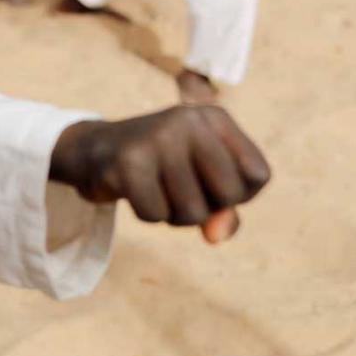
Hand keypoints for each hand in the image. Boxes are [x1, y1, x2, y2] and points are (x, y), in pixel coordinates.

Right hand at [50, 104, 270, 241]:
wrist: (96, 150)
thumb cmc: (162, 167)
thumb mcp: (203, 180)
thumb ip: (225, 210)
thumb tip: (215, 237)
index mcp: (215, 118)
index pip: (258, 176)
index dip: (237, 193)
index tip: (209, 180)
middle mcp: (189, 120)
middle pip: (228, 195)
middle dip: (206, 207)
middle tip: (180, 188)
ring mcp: (158, 138)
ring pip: (193, 212)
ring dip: (174, 215)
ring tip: (157, 188)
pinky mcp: (128, 160)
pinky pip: (156, 215)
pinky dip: (148, 214)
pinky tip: (135, 191)